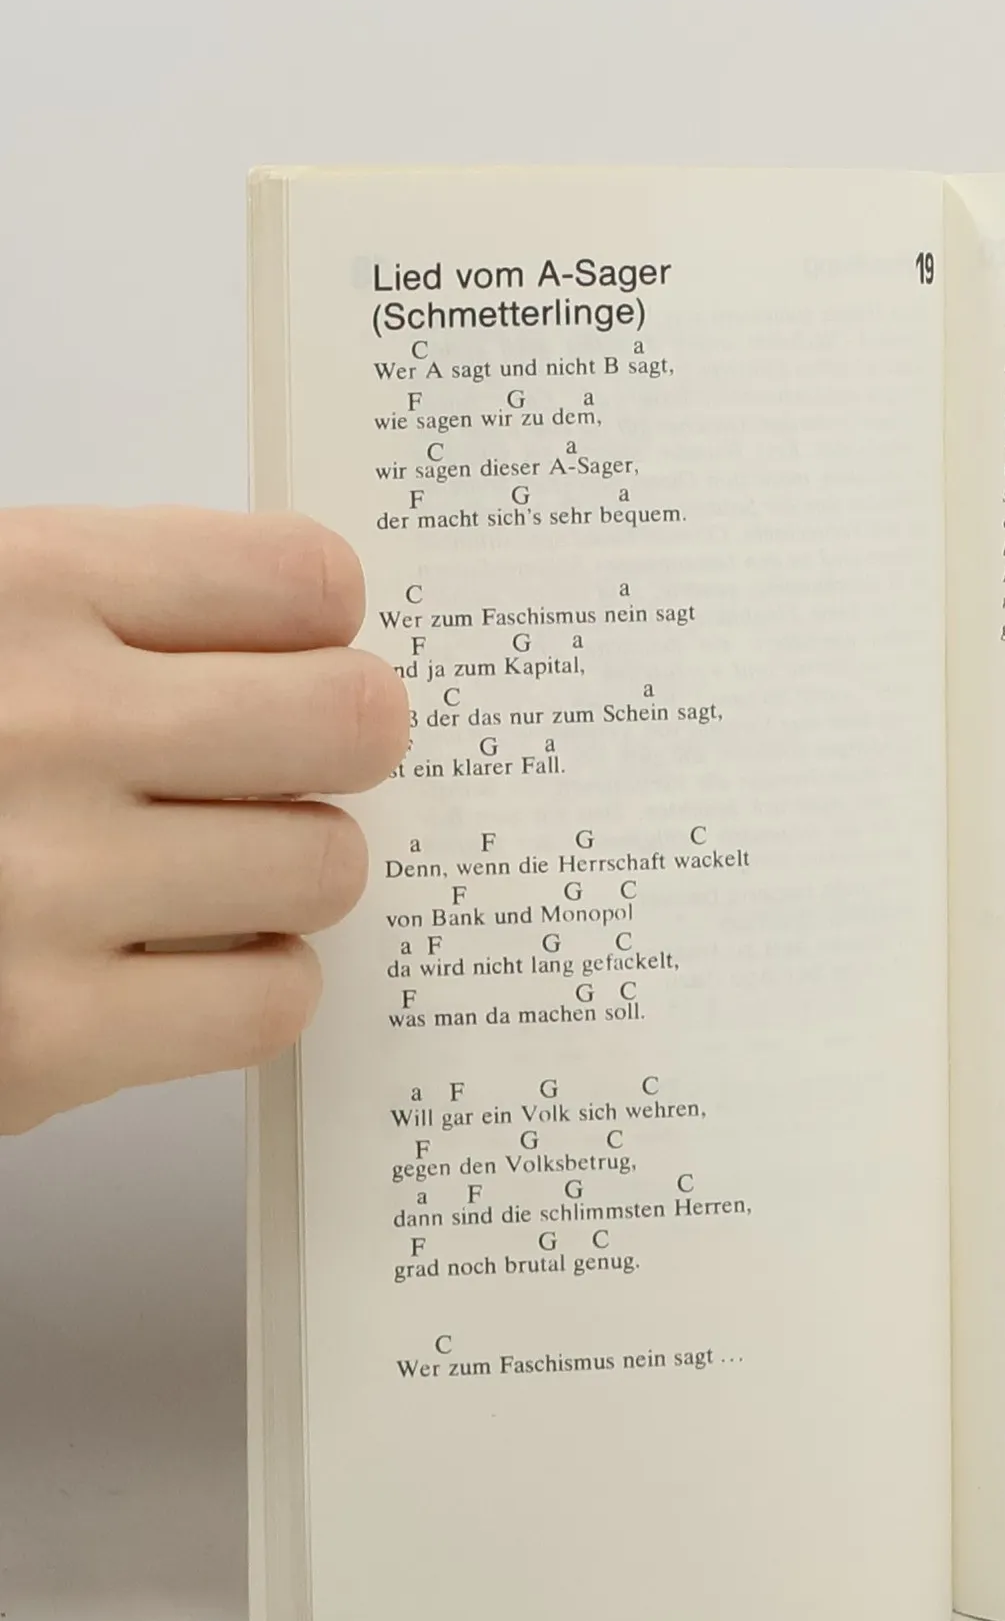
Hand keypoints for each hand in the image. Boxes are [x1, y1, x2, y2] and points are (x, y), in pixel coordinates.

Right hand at [0, 507, 408, 1132]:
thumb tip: (302, 628)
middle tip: (283, 763)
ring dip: (287, 871)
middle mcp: (35, 724)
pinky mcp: (41, 1040)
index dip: (314, 627)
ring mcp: (40, 889)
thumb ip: (93, 613)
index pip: (302, 580)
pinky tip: (176, 962)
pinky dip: (248, 985)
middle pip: (354, 721)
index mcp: (10, 588)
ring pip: (327, 865)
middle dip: (334, 744)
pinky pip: (270, 1000)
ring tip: (204, 869)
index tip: (288, 653)